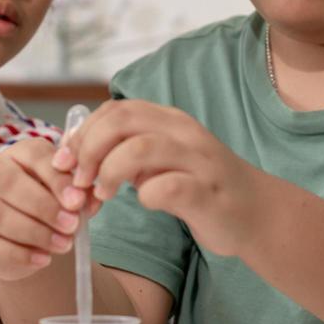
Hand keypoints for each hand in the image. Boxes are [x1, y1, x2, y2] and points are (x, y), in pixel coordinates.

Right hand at [0, 138, 87, 280]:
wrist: (34, 242)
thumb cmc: (55, 207)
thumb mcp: (72, 197)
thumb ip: (82, 194)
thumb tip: (92, 198)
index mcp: (20, 154)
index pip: (34, 156)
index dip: (56, 178)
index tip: (78, 201)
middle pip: (8, 183)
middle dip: (43, 206)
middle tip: (72, 225)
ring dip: (34, 232)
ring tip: (64, 245)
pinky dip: (19, 254)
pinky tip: (43, 259)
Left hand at [52, 100, 261, 255]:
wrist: (257, 213)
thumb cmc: (202, 188)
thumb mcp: (163, 160)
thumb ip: (129, 151)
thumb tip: (78, 155)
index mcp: (169, 120)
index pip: (114, 110)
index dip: (82, 134)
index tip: (66, 163)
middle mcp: (184, 132)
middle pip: (121, 120)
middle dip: (88, 149)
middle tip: (77, 181)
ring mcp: (198, 161)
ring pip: (140, 148)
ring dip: (110, 172)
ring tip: (101, 196)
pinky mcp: (208, 192)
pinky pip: (167, 187)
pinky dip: (146, 196)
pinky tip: (145, 204)